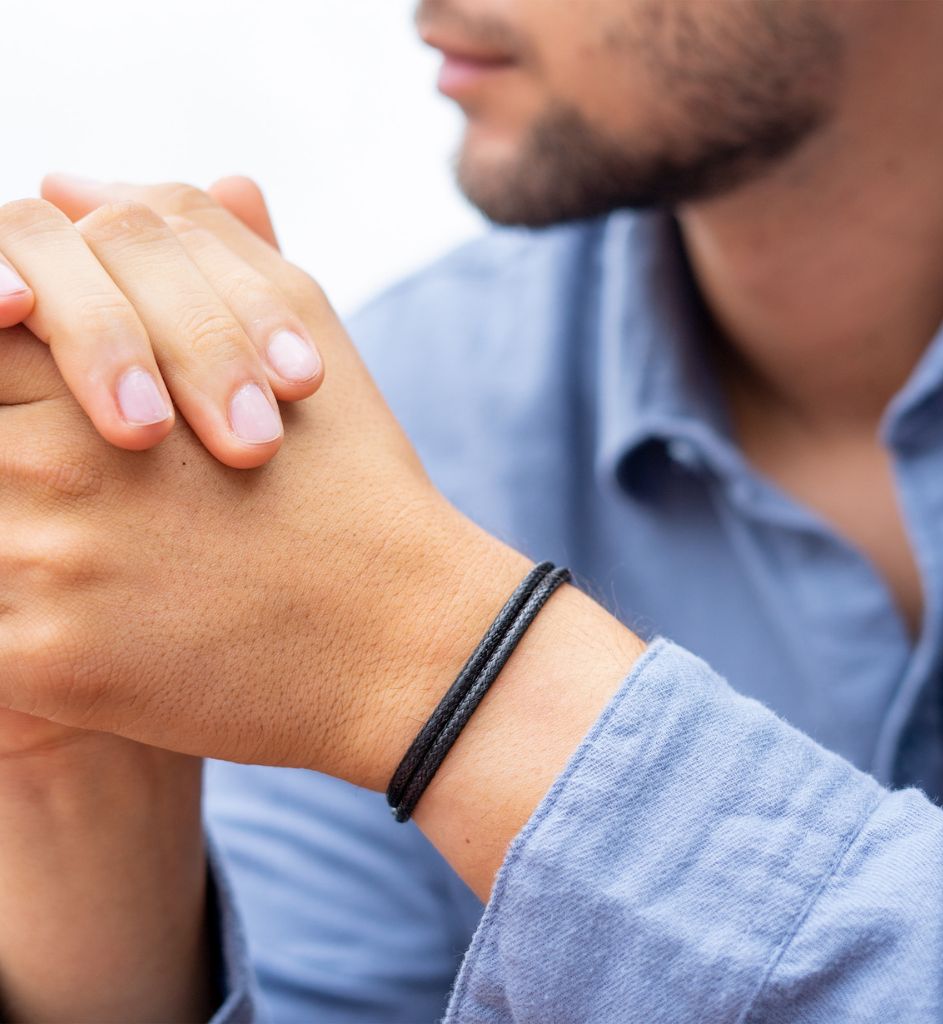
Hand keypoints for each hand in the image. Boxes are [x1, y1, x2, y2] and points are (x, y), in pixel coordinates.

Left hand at [0, 177, 530, 788]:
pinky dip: (19, 602)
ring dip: (17, 518)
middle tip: (98, 449)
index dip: (2, 308)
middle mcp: (52, 462)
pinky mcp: (43, 664)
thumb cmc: (354, 481)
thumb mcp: (299, 317)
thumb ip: (185, 236)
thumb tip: (65, 184)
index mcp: (110, 365)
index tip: (18, 328)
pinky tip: (92, 606)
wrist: (398, 639)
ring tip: (100, 536)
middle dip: (15, 428)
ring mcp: (41, 566)